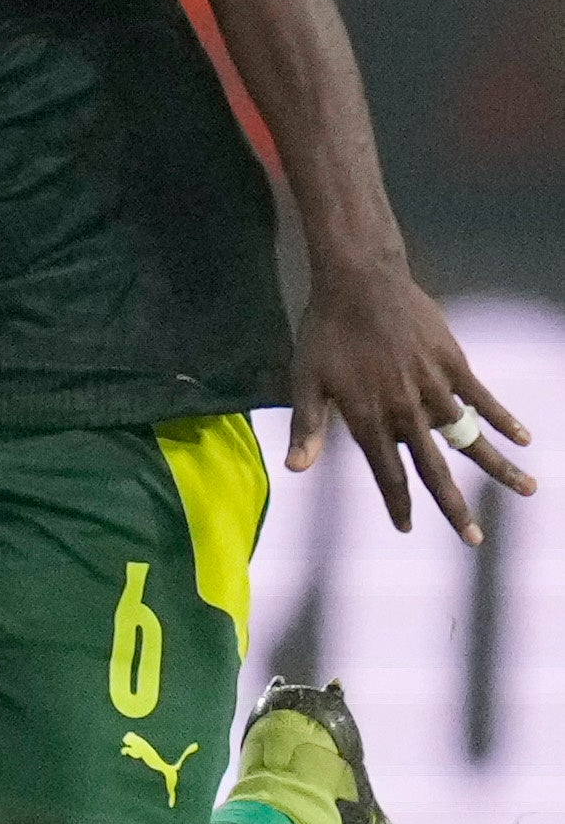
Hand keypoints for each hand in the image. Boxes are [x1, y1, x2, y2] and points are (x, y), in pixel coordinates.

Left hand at [286, 253, 534, 540]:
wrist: (359, 281)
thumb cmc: (325, 332)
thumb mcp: (304, 380)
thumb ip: (307, 427)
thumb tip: (295, 470)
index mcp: (369, 417)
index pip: (387, 473)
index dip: (397, 502)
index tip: (405, 527)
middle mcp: (406, 410)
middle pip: (435, 468)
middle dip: (454, 506)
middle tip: (475, 541)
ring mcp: (434, 387)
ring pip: (470, 437)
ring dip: (499, 466)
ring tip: (528, 491)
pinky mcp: (453, 364)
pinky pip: (483, 398)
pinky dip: (503, 418)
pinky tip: (524, 439)